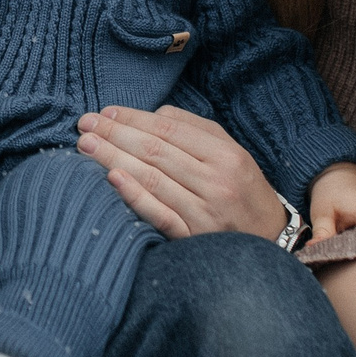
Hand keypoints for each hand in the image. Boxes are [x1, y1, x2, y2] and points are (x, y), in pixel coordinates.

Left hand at [75, 106, 286, 240]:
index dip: (134, 119)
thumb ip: (196, 130)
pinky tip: (111, 179)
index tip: (106, 112)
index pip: (170, 130)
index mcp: (226, 155)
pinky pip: (159, 214)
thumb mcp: (233, 154)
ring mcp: (204, 212)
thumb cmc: (244, 193)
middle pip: (156, 152)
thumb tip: (155, 113)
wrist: (271, 243)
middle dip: (115, 134)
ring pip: (152, 178)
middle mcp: (216, 181)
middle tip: (84, 124)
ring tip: (86, 145)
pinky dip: (135, 196)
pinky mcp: (194, 238)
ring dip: (114, 158)